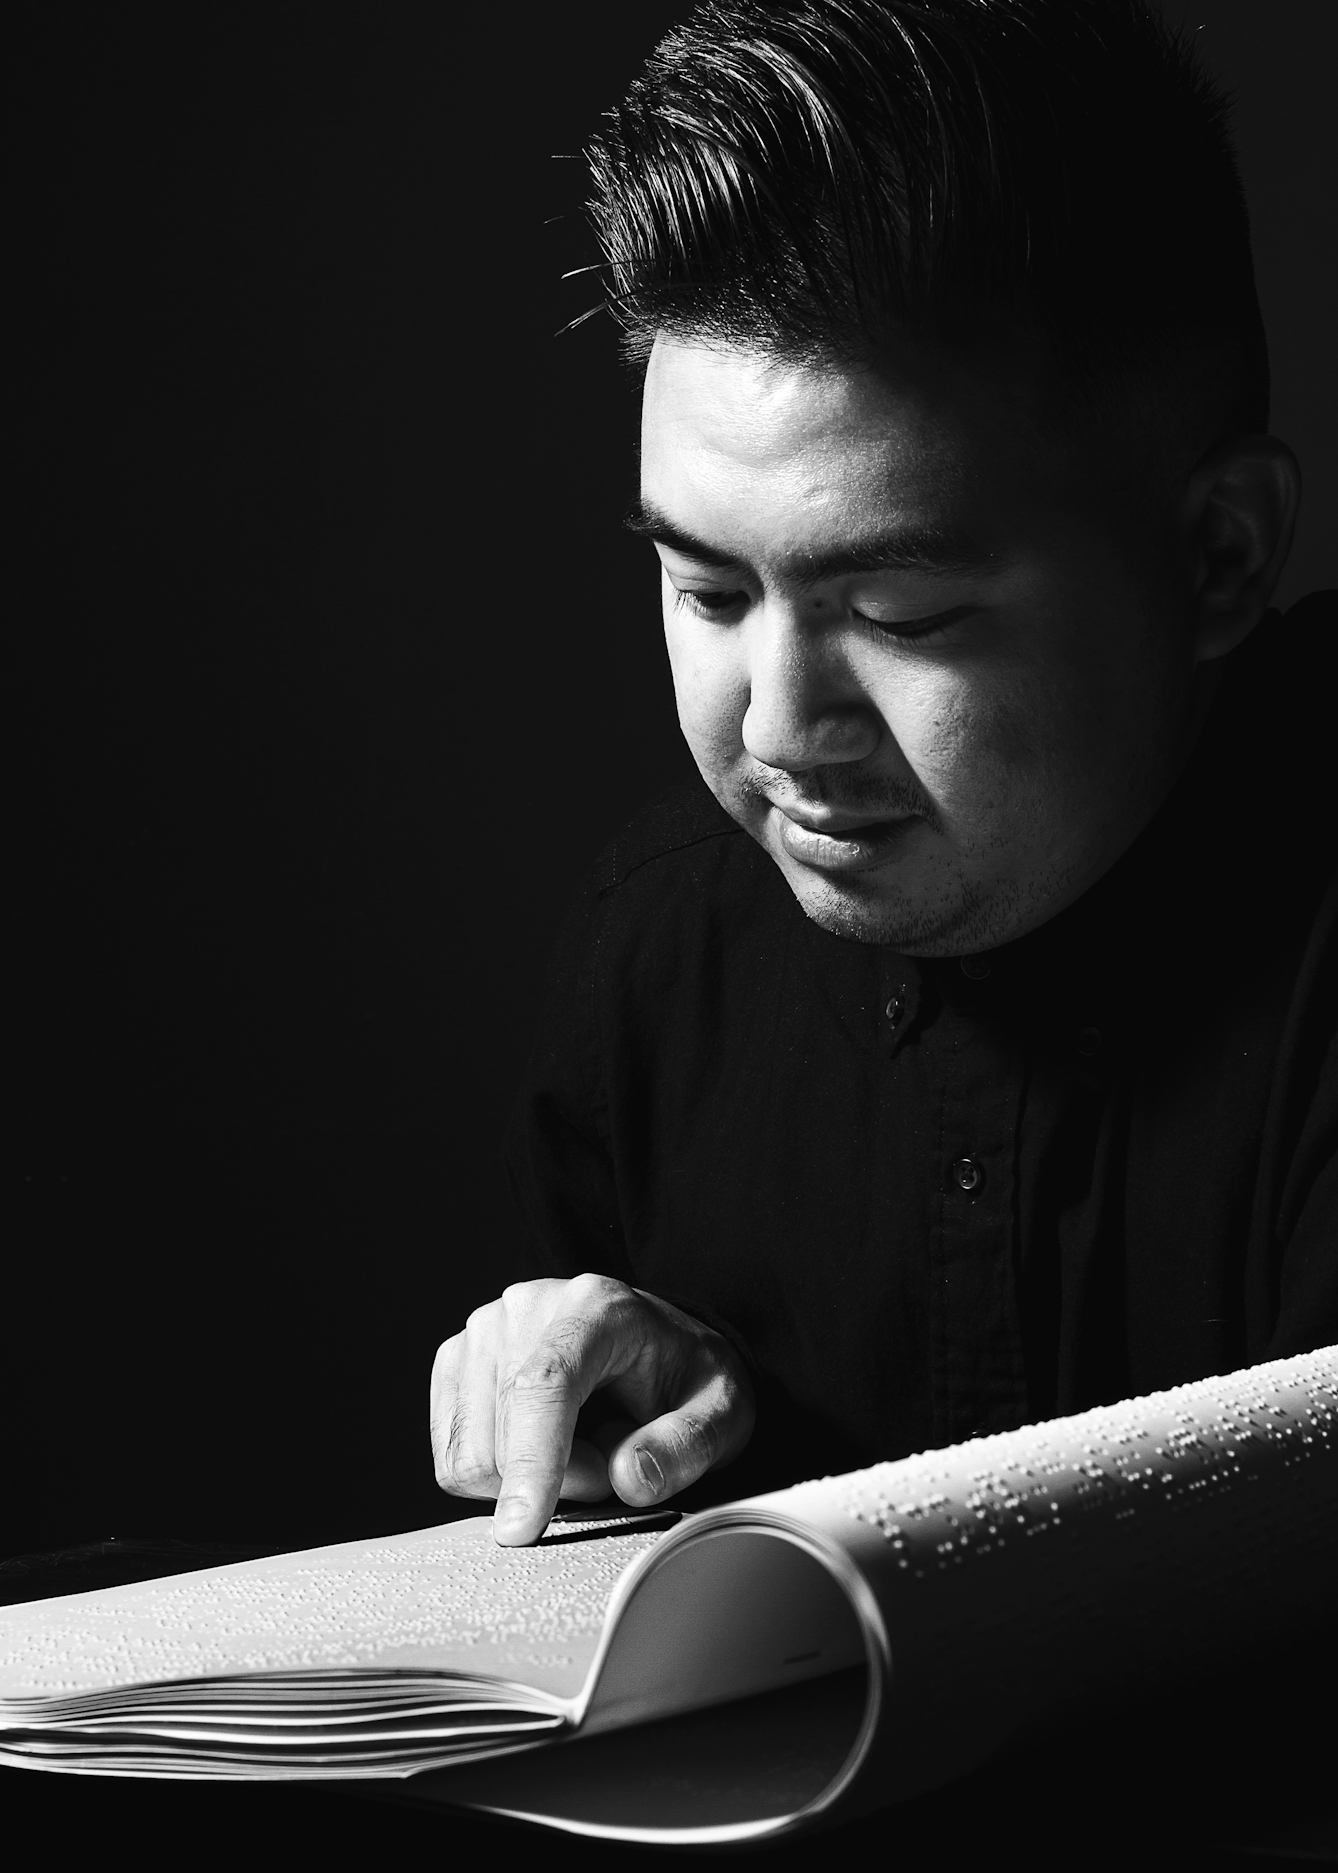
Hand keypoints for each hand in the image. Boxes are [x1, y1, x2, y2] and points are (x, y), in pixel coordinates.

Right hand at [430, 1274, 755, 1545]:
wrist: (658, 1349)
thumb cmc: (686, 1380)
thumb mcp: (722, 1413)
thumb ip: (686, 1446)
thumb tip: (629, 1477)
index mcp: (595, 1306)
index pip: (544, 1382)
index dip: (531, 1459)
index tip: (523, 1527)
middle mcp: (528, 1306)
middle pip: (502, 1433)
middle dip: (558, 1480)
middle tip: (611, 1465)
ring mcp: (483, 1330)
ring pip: (469, 1454)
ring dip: (526, 1480)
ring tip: (581, 1450)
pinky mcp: (456, 1363)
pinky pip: (453, 1458)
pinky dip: (497, 1476)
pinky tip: (542, 1449)